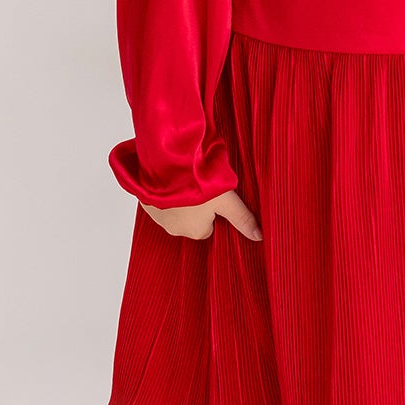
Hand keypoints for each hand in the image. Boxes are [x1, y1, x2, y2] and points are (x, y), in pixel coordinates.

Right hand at [140, 188, 262, 241]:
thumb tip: (260, 237)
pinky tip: (169, 181)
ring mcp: (157, 217)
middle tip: (198, 187)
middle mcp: (174, 230)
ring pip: (173, 212)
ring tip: (184, 182)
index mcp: (195, 231)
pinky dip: (163, 195)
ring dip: (178, 201)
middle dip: (194, 207)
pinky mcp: (145, 204)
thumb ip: (242, 217)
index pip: (208, 228)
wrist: (164, 167)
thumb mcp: (226, 200)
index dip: (212, 211)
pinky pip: (157, 203)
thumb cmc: (197, 184)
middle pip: (191, 221)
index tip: (212, 198)